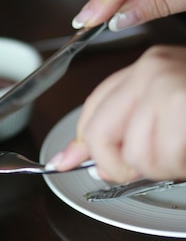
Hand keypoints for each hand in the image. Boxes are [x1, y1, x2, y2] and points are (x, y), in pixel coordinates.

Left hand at [48, 45, 185, 182]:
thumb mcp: (171, 110)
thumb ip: (122, 130)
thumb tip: (74, 158)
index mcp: (146, 68)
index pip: (93, 107)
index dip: (79, 143)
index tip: (66, 163)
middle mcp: (150, 70)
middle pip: (99, 134)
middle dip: (115, 166)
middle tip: (140, 173)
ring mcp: (165, 84)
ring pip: (133, 155)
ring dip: (159, 169)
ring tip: (180, 156)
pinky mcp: (182, 102)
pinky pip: (162, 158)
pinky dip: (178, 167)